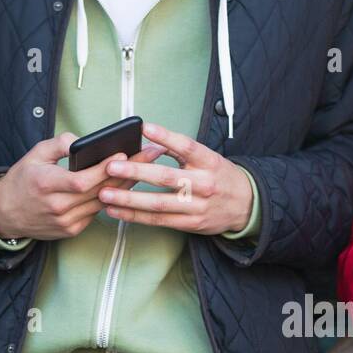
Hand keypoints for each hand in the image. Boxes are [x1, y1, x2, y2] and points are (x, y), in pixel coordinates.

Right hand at [0, 132, 167, 241]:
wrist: (4, 214)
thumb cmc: (22, 180)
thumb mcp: (34, 155)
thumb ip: (57, 144)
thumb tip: (81, 140)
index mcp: (46, 185)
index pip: (83, 179)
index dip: (105, 168)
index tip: (125, 152)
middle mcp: (58, 206)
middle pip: (100, 191)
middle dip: (127, 172)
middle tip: (149, 156)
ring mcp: (66, 221)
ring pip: (103, 203)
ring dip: (125, 187)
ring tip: (144, 168)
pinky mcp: (71, 230)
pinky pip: (96, 212)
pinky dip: (111, 199)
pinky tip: (126, 186)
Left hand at [99, 122, 254, 235]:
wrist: (247, 205)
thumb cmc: (220, 177)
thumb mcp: (208, 158)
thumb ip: (180, 150)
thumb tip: (148, 137)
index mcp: (209, 162)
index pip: (188, 146)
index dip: (166, 137)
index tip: (144, 128)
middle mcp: (204, 184)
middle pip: (167, 177)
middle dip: (136, 172)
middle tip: (111, 167)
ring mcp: (197, 206)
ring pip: (159, 203)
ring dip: (129, 199)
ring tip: (106, 193)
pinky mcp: (191, 224)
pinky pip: (159, 220)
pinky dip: (136, 216)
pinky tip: (118, 211)